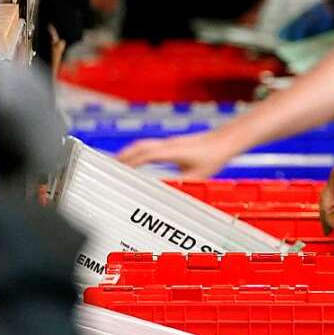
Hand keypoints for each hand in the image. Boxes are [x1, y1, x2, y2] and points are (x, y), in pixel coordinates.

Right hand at [116, 129, 235, 178]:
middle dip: (123, 157)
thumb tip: (162, 194)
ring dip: (130, 153)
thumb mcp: (196, 176)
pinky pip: (151, 145)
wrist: (225, 140)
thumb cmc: (213, 157)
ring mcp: (171, 142)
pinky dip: (140, 151)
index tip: (115, 168)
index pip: (144, 155)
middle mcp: (168, 144)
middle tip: (108, 166)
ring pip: (144, 144)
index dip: (128, 161)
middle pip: (139, 147)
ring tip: (118, 163)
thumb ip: (178, 186)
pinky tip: (139, 158)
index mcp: (171, 151)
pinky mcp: (174, 142)